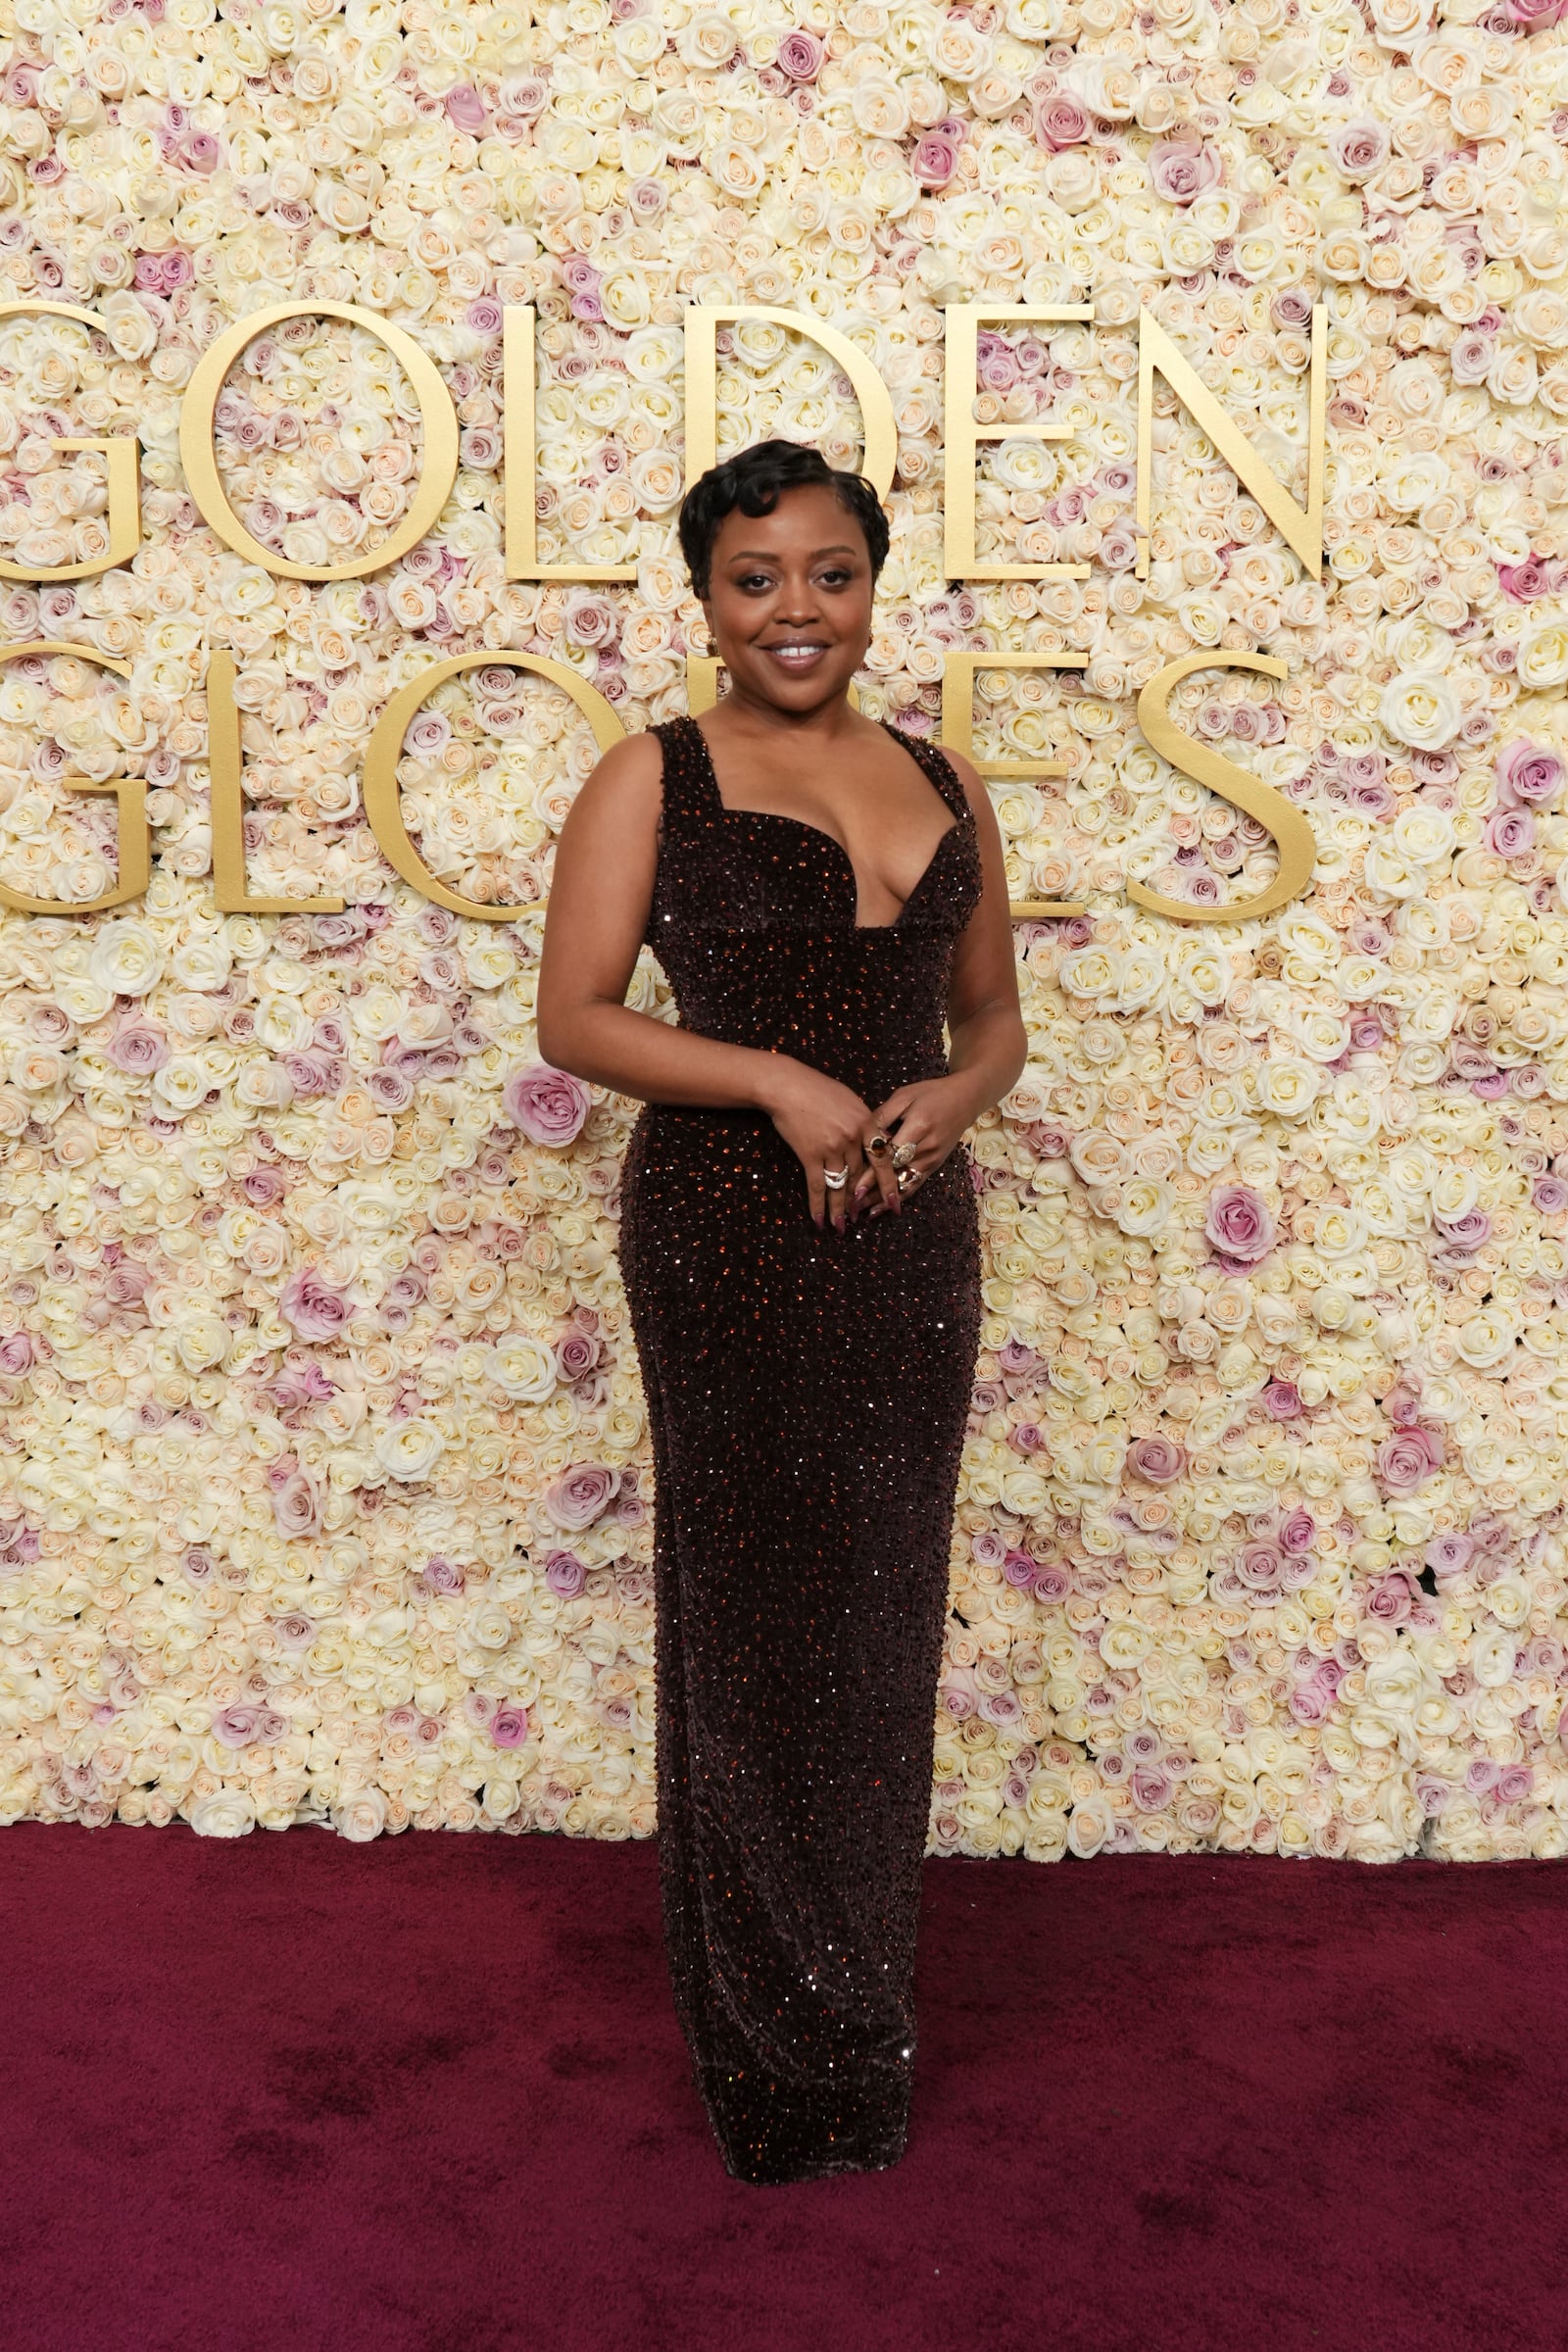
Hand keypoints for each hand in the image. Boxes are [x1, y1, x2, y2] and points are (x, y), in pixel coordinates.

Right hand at [754, 1057, 901, 1229]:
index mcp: (867, 1123)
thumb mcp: (850, 1101)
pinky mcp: (810, 1155)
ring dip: (841, 1210)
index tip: (895, 1203)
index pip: (883, 1160)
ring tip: (842, 1228)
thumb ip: (865, 1123)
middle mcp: (853, 1138)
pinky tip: (819, 1220)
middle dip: (863, 1202)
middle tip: (866, 1219)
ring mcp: (832, 1147)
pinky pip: (817, 1185)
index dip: (889, 1184)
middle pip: (861, 1177)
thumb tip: (876, 1141)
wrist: (787, 1086)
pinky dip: (818, 1205)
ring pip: (841, 1185)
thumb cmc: (818, 1089)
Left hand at [852, 1075, 979, 1215]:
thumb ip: (881, 1116)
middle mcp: (927, 1148)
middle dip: (871, 1190)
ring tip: (859, 1212)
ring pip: (903, 1184)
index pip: (890, 1154)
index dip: (871, 1172)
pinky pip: (913, 1185)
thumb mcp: (904, 1096)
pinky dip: (897, 1198)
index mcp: (918, 1127)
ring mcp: (932, 1160)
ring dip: (881, 1199)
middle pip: (895, 1173)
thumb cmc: (931, 1093)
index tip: (853, 1185)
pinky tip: (881, 1209)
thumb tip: (860, 1135)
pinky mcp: (934, 1166)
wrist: (965, 1100)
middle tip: (850, 1205)